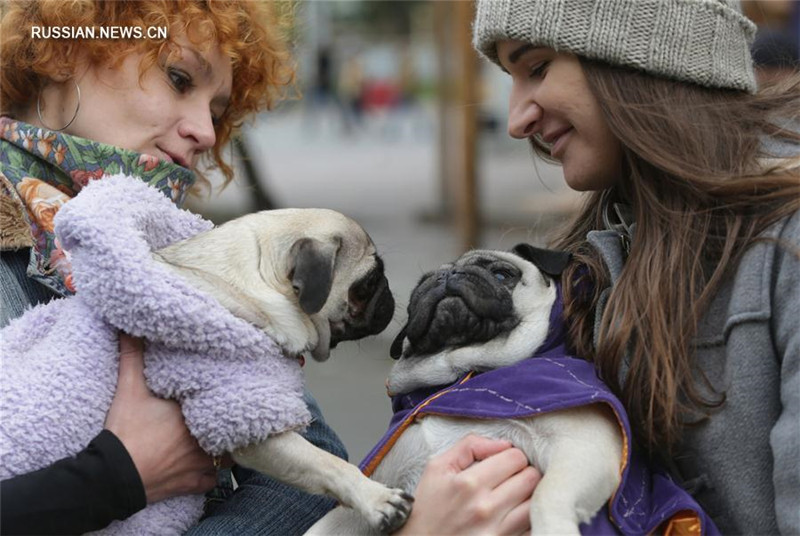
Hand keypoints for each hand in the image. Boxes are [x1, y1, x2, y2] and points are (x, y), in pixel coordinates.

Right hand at [104, 334, 216, 502]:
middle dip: (227, 421)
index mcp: (194, 413)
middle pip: (227, 428)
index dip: (223, 396)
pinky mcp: (193, 484)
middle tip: (228, 413)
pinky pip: (212, 480)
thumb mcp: (129, 389)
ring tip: (222, 438)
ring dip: (224, 449)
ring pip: (225, 456)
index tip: (227, 389)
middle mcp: (204, 439)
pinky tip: (209, 468)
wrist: (113, 476)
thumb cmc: (125, 431)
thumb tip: (129, 327)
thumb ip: (132, 356)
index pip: (219, 401)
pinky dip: (211, 475)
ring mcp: (201, 464)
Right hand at [397, 434, 539, 535]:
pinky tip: (514, 512)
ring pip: (535, 502)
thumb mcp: (438, 466)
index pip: (515, 457)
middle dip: (523, 472)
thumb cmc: (428, 504)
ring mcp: (496, 531)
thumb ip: (469, 445)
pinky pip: (530, 527)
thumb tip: (504, 443)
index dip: (511, 455)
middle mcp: (485, 507)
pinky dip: (527, 516)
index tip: (503, 462)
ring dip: (528, 494)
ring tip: (514, 494)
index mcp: (469, 483)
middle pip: (531, 478)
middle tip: (510, 476)